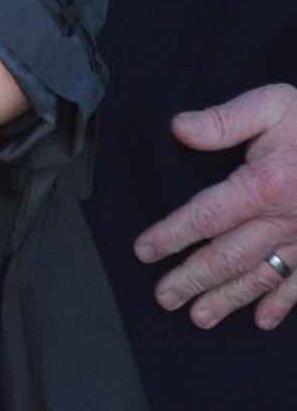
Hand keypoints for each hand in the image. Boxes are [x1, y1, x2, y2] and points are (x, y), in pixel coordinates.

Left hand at [136, 82, 296, 329]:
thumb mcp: (272, 106)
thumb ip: (224, 120)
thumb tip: (178, 129)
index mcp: (264, 186)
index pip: (206, 216)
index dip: (172, 235)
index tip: (143, 251)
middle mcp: (284, 222)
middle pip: (229, 257)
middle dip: (193, 279)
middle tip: (163, 298)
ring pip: (262, 277)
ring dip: (230, 299)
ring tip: (199, 318)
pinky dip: (283, 304)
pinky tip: (263, 321)